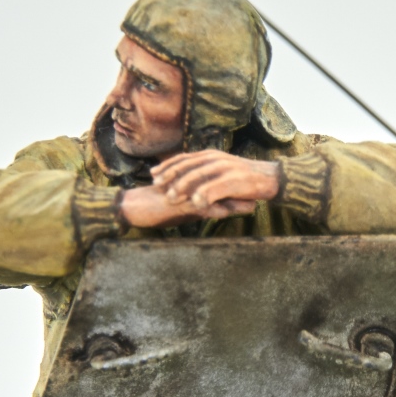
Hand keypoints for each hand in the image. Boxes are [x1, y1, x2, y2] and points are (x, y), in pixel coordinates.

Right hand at [118, 184, 260, 228]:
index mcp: (193, 183)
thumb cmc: (156, 207)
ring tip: (251, 205)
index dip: (237, 188)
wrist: (133, 206)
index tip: (256, 192)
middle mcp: (191, 184)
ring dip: (232, 200)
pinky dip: (213, 209)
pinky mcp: (177, 203)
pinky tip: (226, 213)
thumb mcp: (182, 207)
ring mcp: (185, 192)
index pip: (220, 184)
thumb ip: (200, 206)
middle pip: (222, 187)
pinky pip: (198, 206)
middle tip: (262, 194)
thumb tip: (220, 210)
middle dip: (241, 191)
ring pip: (214, 195)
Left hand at [150, 151, 283, 207]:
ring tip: (172, 198)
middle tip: (157, 187)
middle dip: (170, 176)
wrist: (271, 178)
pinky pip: (215, 188)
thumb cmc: (245, 178)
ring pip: (198, 176)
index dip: (167, 166)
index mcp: (211, 155)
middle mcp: (216, 158)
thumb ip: (206, 172)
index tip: (153, 175)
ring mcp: (225, 168)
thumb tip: (187, 180)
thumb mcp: (223, 169)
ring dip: (183, 187)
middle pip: (187, 166)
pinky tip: (195, 205)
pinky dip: (203, 196)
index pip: (184, 158)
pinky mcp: (234, 180)